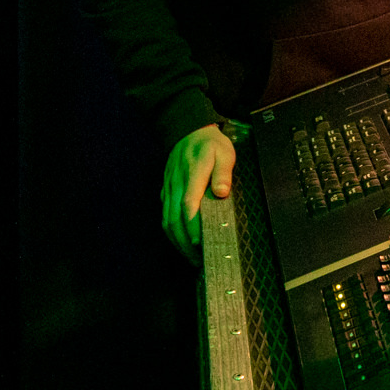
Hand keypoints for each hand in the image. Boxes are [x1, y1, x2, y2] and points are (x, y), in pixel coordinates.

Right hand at [161, 122, 237, 260]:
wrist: (188, 129)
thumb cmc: (211, 144)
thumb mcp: (224, 152)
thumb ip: (223, 172)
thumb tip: (222, 193)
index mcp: (193, 174)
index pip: (188, 204)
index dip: (192, 226)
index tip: (199, 243)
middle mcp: (177, 183)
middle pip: (174, 218)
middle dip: (184, 242)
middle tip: (197, 259)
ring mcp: (169, 187)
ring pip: (167, 218)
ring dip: (176, 240)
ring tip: (189, 256)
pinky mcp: (166, 189)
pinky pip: (164, 213)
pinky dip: (170, 230)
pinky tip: (180, 241)